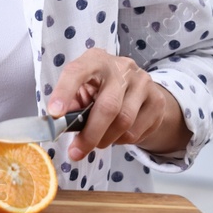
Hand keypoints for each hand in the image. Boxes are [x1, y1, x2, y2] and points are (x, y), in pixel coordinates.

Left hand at [48, 48, 186, 160]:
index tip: (55, 114)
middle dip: (90, 134)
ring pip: (124, 122)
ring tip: (98, 142)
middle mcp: (122, 67)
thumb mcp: (82, 89)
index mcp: (95, 60)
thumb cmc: (99, 88)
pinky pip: (137, 131)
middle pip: (108, 106)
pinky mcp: (157, 100)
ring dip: (106, 140)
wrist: (136, 86)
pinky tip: (116, 135)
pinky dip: (122, 141)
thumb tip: (60, 124)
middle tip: (76, 152)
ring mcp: (143, 82)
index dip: (64, 93)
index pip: (77, 72)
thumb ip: (71, 103)